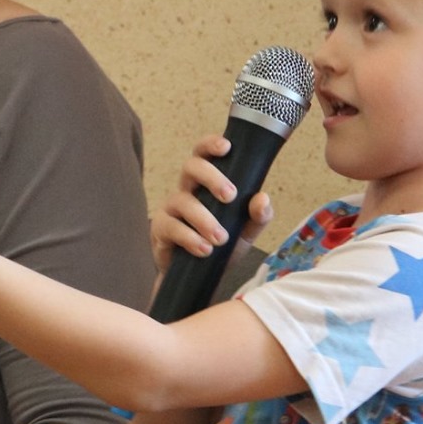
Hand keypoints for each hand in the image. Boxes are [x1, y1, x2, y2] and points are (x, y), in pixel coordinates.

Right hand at [150, 134, 273, 270]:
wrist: (200, 278)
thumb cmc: (222, 246)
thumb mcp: (245, 232)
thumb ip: (257, 216)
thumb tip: (262, 199)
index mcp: (206, 183)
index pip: (204, 155)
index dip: (211, 144)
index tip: (226, 147)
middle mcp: (186, 190)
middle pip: (190, 167)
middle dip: (211, 177)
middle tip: (230, 196)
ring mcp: (170, 209)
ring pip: (182, 200)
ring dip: (203, 218)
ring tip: (221, 238)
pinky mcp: (160, 230)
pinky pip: (171, 227)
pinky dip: (189, 238)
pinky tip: (204, 248)